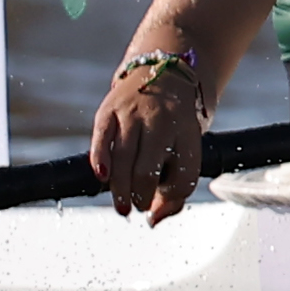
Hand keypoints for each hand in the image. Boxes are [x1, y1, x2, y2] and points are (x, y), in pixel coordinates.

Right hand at [89, 60, 213, 225]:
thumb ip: (177, 186)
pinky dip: (101, 160)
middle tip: (134, 208)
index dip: (172, 195)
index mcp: (188, 130)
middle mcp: (163, 119)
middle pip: (148, 168)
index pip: (185, 172)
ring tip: (121, 207)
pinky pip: (102, 138)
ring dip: (120, 188)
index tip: (156, 206)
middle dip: (140, 195)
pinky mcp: (109, 109)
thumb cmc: (176, 122)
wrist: (166, 70)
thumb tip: (154, 220)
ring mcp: (134, 112)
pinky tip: (103, 178)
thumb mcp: (188, 145)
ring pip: (124, 157)